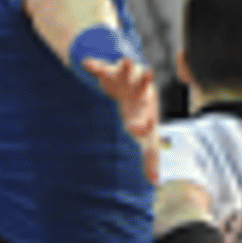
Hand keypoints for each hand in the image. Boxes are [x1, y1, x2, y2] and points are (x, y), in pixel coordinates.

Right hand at [80, 53, 159, 183]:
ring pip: (130, 71)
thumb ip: (150, 158)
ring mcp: (126, 80)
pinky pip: (102, 67)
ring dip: (128, 66)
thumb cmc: (138, 113)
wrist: (128, 82)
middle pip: (143, 93)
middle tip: (144, 96)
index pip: (148, 121)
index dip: (143, 125)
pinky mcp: (111, 71)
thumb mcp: (145, 134)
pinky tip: (86, 63)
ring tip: (127, 60)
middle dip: (142, 93)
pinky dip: (95, 65)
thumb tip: (155, 183)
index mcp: (147, 111)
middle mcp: (140, 93)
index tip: (141, 131)